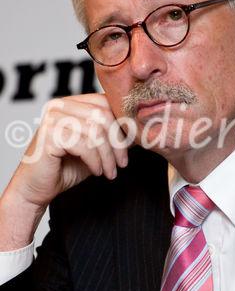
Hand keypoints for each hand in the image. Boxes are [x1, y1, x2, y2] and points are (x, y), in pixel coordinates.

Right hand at [0, 93, 127, 248]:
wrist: (37, 188)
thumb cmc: (66, 167)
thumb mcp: (97, 148)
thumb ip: (113, 134)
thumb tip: (141, 127)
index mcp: (71, 103)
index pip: (105, 102)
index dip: (122, 123)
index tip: (132, 145)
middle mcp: (59, 105)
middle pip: (102, 115)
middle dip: (117, 142)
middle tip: (122, 163)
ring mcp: (52, 118)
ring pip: (95, 131)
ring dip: (108, 155)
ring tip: (110, 171)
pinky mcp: (49, 134)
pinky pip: (83, 144)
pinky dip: (95, 160)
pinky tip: (96, 171)